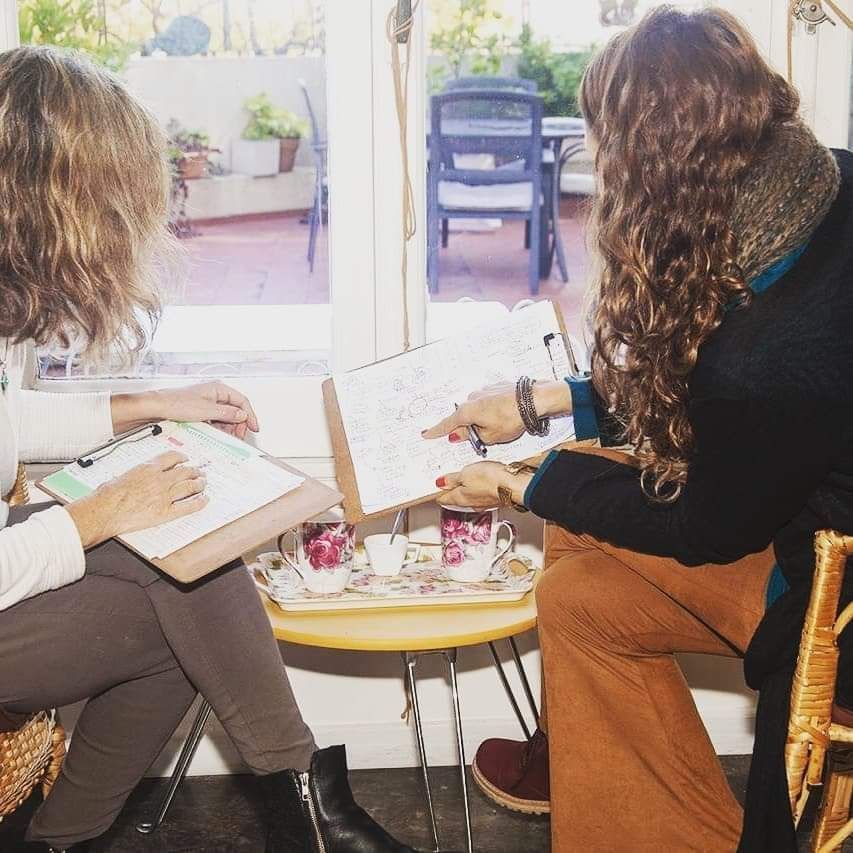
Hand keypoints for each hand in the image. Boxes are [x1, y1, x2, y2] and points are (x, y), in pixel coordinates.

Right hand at [67, 452, 207, 547]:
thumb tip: (137, 478)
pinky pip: (188, 506)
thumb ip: (136, 475)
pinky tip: (204, 500)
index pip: (171, 457)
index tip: (185, 458)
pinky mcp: (165, 512)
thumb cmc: (106, 495)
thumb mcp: (121, 476)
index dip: (182, 457)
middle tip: (199, 473)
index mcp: (148, 468)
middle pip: (185, 471)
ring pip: (190, 486)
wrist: (103, 511)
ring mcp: (164, 496)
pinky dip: (199, 502)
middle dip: (195, 471)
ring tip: (203, 484)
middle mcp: (159, 479)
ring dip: (199, 484)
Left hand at [112, 382, 259, 439]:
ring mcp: (208, 402)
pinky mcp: (201, 410)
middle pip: (235, 409)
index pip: (242, 401)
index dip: (250, 415)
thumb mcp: (207, 410)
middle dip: (239, 423)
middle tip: (239, 436)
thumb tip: (242, 415)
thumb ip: (227, 413)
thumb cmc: (177, 404)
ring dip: (229, 427)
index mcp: (219, 389)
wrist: (157, 408)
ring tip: (228, 437)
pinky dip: (219, 427)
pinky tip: (217, 434)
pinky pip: (216, 419)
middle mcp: (215, 394)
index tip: (254, 427)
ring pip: (226, 416)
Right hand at [421, 380, 570, 445]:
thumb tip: (458, 434)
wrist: (533, 399)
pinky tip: (506, 415)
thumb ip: (471, 435)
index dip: (437, 431)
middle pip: (464, 416)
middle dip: (470, 427)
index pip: (447, 424)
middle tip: (482, 437)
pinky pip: (489, 401)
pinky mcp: (497, 387)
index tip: (426, 434)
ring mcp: (484, 391)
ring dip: (484, 418)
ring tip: (501, 426)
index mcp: (467, 412)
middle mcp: (472, 398)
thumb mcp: (490, 435)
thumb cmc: (512, 418)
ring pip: (478, 409)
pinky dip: (493, 409)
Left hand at [434, 461, 532, 509]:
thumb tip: (440, 483)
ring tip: (462, 480)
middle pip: (456, 498)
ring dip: (465, 489)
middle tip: (446, 483)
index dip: (437, 493)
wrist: (515, 484)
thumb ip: (452, 479)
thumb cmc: (492, 480)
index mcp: (460, 498)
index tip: (434, 489)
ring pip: (470, 496)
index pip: (444, 499)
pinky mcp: (496, 497)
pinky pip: (483, 493)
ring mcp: (485, 502)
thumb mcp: (465, 474)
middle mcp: (472, 503)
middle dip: (451, 491)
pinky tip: (481, 480)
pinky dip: (479, 487)